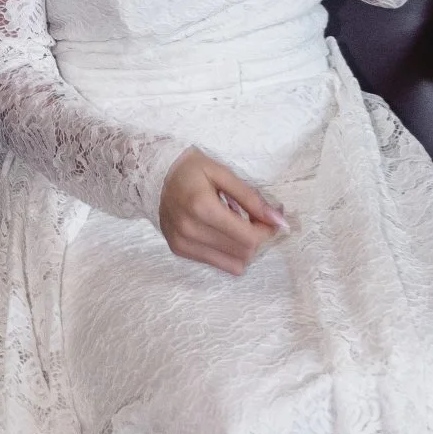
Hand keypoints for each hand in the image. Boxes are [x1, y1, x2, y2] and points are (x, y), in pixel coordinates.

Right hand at [159, 149, 287, 275]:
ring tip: (238, 226)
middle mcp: (191, 230)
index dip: (267, 230)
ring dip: (244, 248)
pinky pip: (217, 264)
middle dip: (257, 237)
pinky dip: (228, 252)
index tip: (270, 217)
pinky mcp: (180, 250)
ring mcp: (183, 243)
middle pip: (243, 252)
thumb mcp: (223, 173)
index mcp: (202, 208)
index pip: (249, 237)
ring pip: (233, 264)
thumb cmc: (191, 169)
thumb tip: (278, 220)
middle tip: (255, 219)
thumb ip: (251, 198)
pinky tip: (222, 233)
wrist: (154, 175)